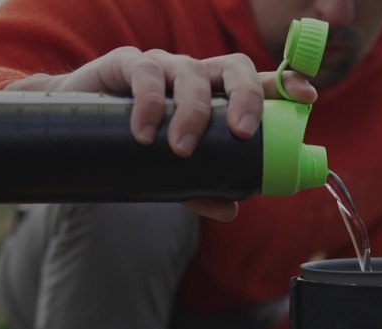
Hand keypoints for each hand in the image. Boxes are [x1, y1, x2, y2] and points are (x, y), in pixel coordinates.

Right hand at [4, 48, 318, 221]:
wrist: (73, 132)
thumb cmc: (137, 149)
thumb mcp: (174, 174)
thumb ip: (203, 189)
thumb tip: (232, 211)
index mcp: (217, 95)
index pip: (260, 81)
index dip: (288, 84)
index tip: (308, 97)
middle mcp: (194, 75)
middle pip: (233, 68)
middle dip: (245, 98)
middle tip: (242, 134)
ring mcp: (162, 67)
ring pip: (190, 73)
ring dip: (192, 112)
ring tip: (180, 149)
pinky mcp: (125, 64)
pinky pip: (144, 74)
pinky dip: (148, 103)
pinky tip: (144, 133)